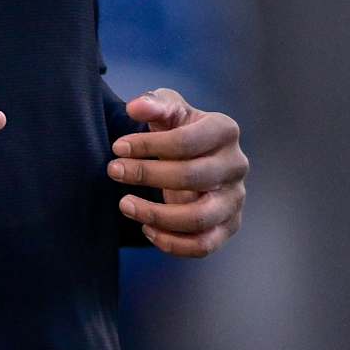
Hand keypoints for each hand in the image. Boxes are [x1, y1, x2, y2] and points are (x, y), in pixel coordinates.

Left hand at [107, 88, 247, 257]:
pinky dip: (171, 242)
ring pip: (198, 217)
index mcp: (225, 131)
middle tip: (114, 170)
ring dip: (156, 215)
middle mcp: (236, 165)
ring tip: (125, 204)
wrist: (195, 157)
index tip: (117, 147)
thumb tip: (135, 107)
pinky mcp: (228, 226)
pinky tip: (146, 228)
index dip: (148, 144)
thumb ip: (154, 104)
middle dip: (146, 174)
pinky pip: (202, 245)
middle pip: (191, 177)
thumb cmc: (179, 129)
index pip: (186, 141)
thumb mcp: (169, 110)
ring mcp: (235, 199)